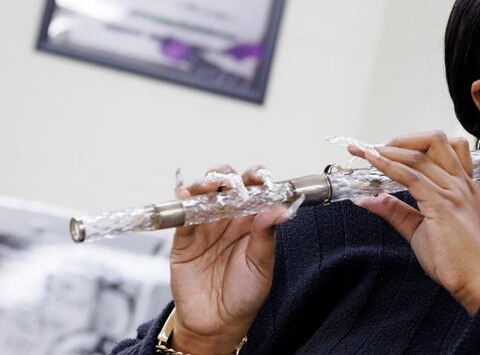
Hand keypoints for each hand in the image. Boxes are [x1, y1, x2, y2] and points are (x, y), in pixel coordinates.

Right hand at [169, 165, 291, 353]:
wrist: (217, 324)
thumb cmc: (245, 295)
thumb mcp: (262, 266)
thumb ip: (266, 236)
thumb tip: (278, 209)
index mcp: (252, 222)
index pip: (254, 191)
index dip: (255, 178)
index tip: (259, 176)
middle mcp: (228, 219)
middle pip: (226, 186)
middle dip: (227, 176)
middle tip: (232, 183)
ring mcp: (205, 226)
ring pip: (203, 194)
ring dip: (205, 184)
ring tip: (210, 186)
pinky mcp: (184, 239)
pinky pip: (182, 215)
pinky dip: (182, 202)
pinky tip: (186, 195)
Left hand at [349, 132, 479, 314]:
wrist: (474, 280)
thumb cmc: (456, 259)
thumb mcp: (419, 230)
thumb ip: (397, 211)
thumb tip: (371, 199)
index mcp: (461, 185)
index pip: (441, 148)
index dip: (410, 142)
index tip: (383, 147)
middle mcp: (459, 183)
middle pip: (435, 140)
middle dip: (402, 139)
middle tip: (378, 149)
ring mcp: (453, 191)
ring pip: (419, 155)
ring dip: (389, 151)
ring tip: (369, 153)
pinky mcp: (442, 204)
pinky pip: (411, 176)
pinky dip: (388, 167)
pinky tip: (374, 164)